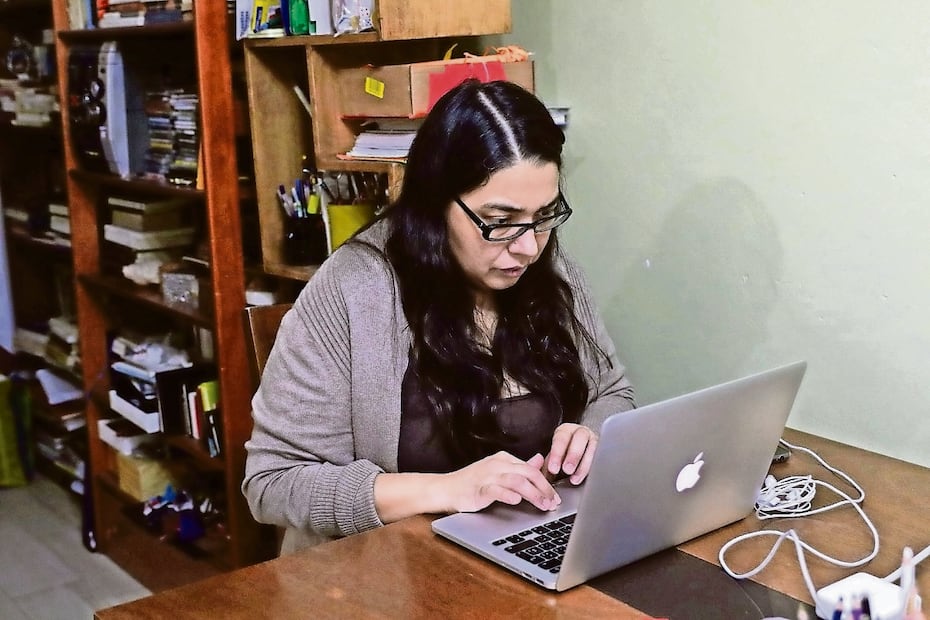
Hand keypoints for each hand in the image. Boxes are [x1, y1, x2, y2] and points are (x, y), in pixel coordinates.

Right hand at [440, 452, 560, 512]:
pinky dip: (507, 494)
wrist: (446, 489)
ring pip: (516, 480)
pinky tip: (516, 501)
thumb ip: (519, 467)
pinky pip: (495, 489)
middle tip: (553, 503)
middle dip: (543, 489)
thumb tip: (539, 460)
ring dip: (532, 493)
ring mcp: (487, 475)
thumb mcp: (499, 472)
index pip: (531, 469)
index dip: (546, 483)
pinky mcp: (478, 488)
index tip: (555, 497)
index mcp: (504, 459)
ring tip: (542, 505)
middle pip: (527, 473)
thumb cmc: (472, 483)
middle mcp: (497, 464)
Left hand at [545, 423, 597, 484]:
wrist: (575, 458)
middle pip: (580, 438)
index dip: (557, 453)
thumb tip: (540, 475)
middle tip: (567, 470)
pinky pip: (601, 458)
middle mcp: (581, 432)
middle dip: (573, 455)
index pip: (561, 438)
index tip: (553, 468)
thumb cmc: (562, 458)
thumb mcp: (554, 458)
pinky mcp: (602, 451)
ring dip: (584, 464)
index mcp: (565, 431)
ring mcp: (594, 441)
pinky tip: (588, 478)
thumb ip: (547, 464)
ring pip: (593, 447)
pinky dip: (594, 469)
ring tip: (575, 479)